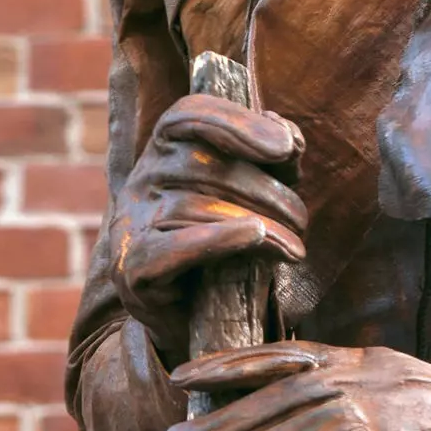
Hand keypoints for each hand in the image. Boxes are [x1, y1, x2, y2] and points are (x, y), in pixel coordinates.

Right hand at [109, 96, 307, 363]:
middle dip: (265, 191)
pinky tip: (255, 237)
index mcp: (165, 148)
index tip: (286, 148)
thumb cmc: (228, 240)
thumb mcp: (256, 190)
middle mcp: (141, 178)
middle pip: (203, 164)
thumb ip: (272, 157)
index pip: (190, 114)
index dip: (238, 124)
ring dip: (261, 224)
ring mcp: (130, 222)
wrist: (189, 316)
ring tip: (295, 248)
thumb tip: (287, 138)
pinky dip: (219, 238)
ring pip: (195, 206)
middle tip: (301, 220)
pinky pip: (174, 246)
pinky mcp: (133, 268)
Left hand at [165, 343, 430, 430]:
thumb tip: (244, 409)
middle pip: (285, 402)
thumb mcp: (362, 373)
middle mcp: (360, 383)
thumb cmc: (407, 403)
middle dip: (227, 424)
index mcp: (347, 360)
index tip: (180, 378)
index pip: (280, 356)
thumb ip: (313, 381)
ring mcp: (383, 420)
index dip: (229, 365)